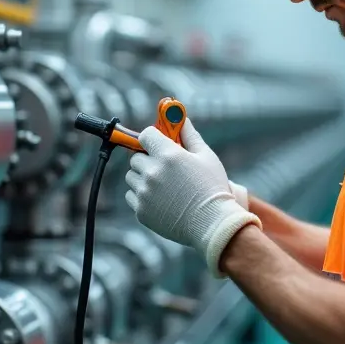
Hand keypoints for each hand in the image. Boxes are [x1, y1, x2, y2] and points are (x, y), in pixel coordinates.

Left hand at [124, 119, 259, 276]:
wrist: (213, 224)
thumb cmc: (213, 188)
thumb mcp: (206, 157)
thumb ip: (190, 135)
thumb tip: (181, 119)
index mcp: (168, 155)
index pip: (145, 135)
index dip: (152, 139)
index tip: (157, 144)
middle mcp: (152, 172)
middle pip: (136, 157)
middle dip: (148, 159)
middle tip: (164, 168)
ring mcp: (144, 192)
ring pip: (132, 176)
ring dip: (143, 177)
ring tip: (164, 187)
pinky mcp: (141, 210)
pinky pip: (132, 195)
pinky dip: (142, 196)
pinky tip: (161, 200)